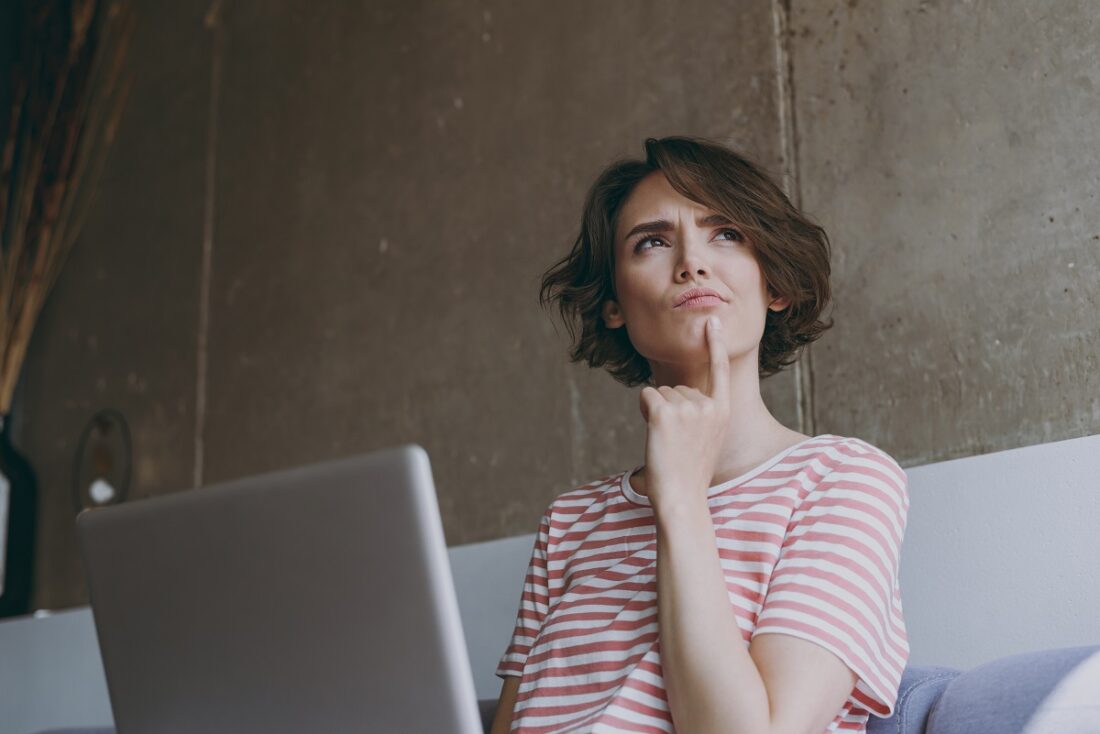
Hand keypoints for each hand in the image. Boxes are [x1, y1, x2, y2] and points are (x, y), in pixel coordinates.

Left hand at [638, 315, 730, 512]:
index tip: (712, 320)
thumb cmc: (689, 473)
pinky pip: (646, 396)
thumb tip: (674, 397)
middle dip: (669, 408)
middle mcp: (708, 405)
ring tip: (668, 441)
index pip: (720, 370)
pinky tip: (655, 434)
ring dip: (657, 412)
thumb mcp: (707, 440)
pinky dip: (645, 411)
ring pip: (660, 392)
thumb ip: (700, 415)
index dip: (715, 344)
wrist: (682, 497)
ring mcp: (687, 407)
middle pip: (677, 388)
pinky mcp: (664, 412)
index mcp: (723, 411)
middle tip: (675, 440)